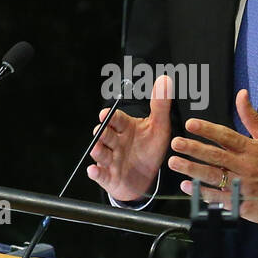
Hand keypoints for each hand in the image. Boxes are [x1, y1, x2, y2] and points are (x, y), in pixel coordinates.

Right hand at [86, 74, 172, 202]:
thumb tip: (164, 80)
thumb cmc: (149, 149)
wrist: (146, 178)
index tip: (106, 114)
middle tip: (101, 130)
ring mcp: (110, 159)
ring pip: (101, 153)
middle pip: (106, 134)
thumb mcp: (159, 128)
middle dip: (102, 132)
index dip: (111, 117)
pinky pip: (100, 174)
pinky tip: (93, 170)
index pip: (116, 119)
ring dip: (98, 150)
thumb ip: (160, 105)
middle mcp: (115, 142)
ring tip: (97, 148)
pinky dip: (95, 172)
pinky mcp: (108, 176)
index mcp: (125, 128)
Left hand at [168, 89, 257, 224]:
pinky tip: (186, 186)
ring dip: (192, 169)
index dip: (208, 130)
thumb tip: (242, 94)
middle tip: (177, 143)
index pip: (227, 136)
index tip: (191, 124)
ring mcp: (241, 186)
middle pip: (216, 156)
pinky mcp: (239, 203)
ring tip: (175, 162)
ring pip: (214, 176)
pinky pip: (218, 198)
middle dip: (194, 149)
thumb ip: (251, 117)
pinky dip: (201, 193)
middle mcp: (244, 166)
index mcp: (250, 149)